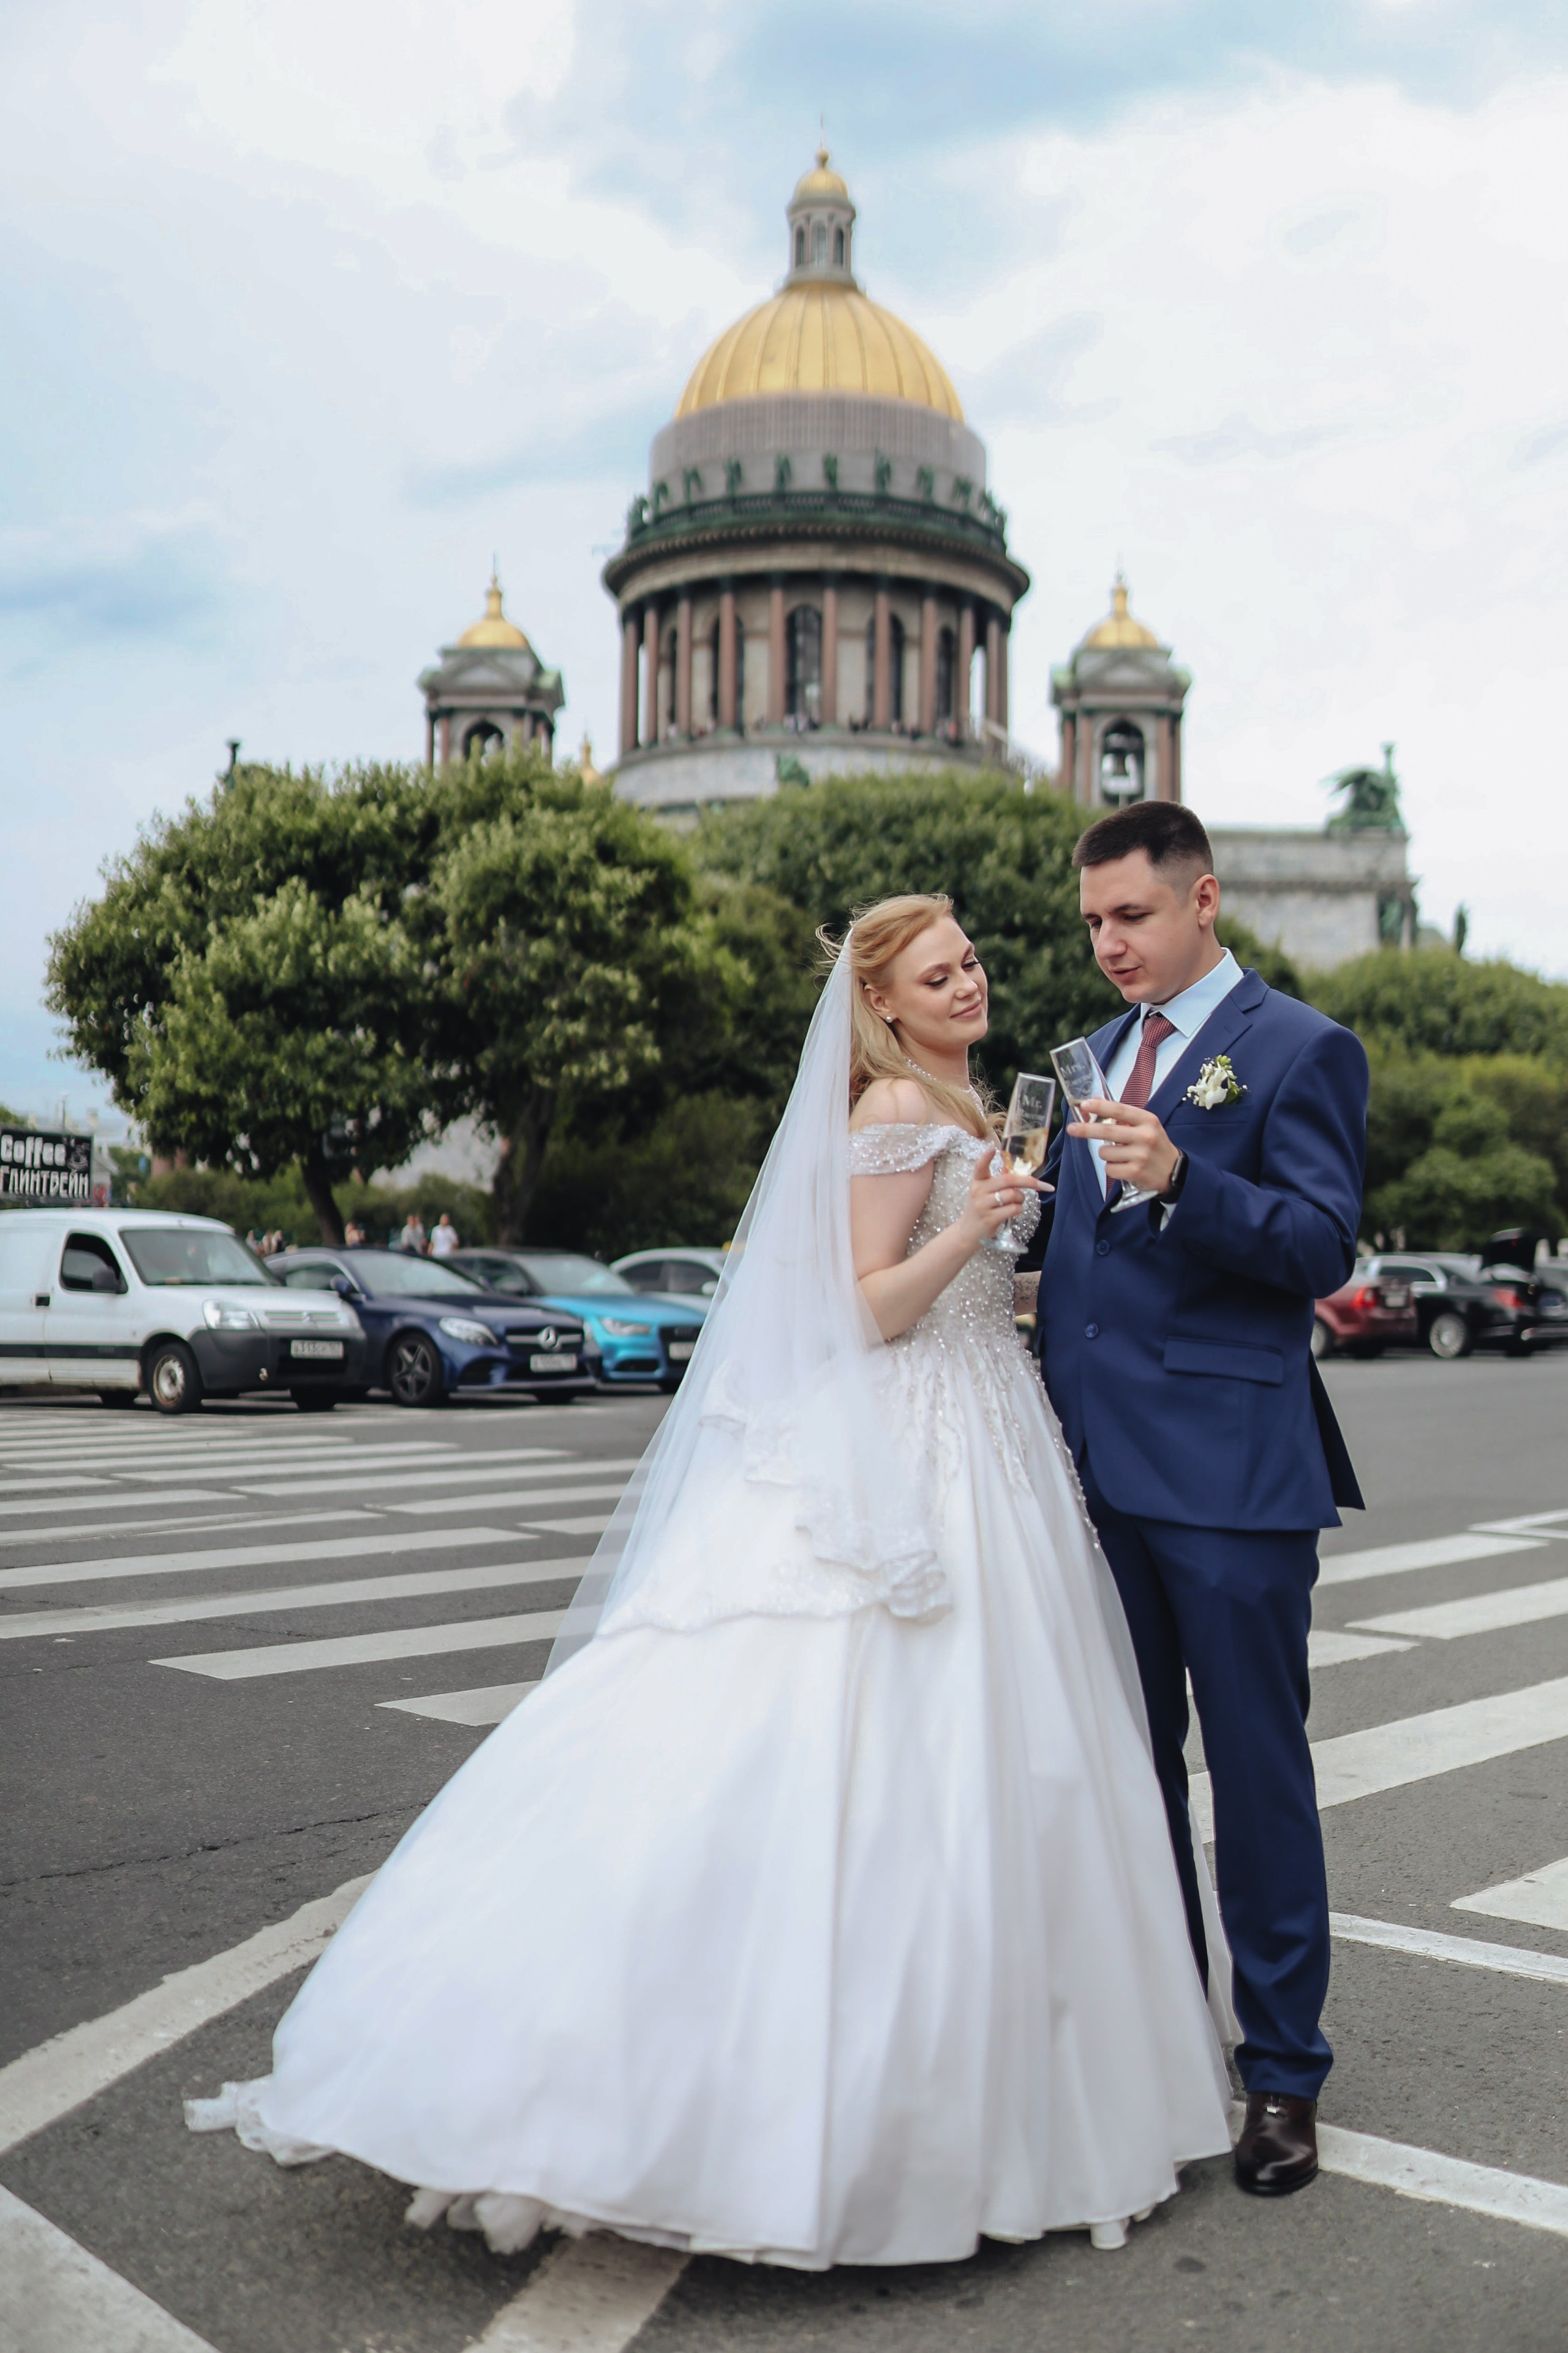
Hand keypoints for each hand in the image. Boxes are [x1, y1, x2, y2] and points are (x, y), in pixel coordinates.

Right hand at [960, 1150, 1043, 1245]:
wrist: (967, 1233)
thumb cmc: (980, 1208)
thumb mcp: (984, 1192)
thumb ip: (998, 1180)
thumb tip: (1012, 1167)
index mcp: (977, 1181)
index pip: (980, 1166)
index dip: (986, 1157)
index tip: (993, 1147)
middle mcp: (978, 1191)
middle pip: (1008, 1180)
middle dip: (1029, 1181)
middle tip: (1044, 1186)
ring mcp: (983, 1205)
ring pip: (1013, 1195)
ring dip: (1021, 1198)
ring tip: (1017, 1201)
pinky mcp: (990, 1218)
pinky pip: (1013, 1209)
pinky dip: (1019, 1209)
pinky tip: (1014, 1211)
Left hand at [1067, 1099, 1181, 1195]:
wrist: (1174, 1171)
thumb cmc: (1154, 1145)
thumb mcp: (1145, 1126)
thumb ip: (1122, 1116)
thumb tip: (1095, 1101)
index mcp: (1148, 1120)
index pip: (1120, 1110)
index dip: (1100, 1107)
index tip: (1085, 1105)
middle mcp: (1145, 1136)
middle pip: (1107, 1132)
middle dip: (1085, 1130)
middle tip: (1071, 1129)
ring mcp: (1141, 1155)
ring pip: (1105, 1152)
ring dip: (1106, 1154)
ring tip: (1121, 1155)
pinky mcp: (1135, 1172)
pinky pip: (1109, 1168)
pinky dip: (1112, 1168)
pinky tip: (1124, 1167)